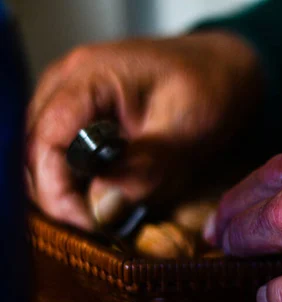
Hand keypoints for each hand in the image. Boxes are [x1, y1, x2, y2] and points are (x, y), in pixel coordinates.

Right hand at [26, 31, 261, 229]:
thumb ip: (147, 167)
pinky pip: (65, 152)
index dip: (57, 190)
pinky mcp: (84, 115)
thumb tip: (103, 208)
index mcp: (89, 76)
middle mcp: (68, 83)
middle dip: (60, 196)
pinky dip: (81, 181)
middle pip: (35, 150)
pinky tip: (107, 198)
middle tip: (99, 227)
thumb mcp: (188, 128)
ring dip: (69, 191)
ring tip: (105, 216)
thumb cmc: (212, 88)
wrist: (225, 72)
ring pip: (46, 155)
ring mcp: (72, 97)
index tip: (90, 224)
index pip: (45, 140)